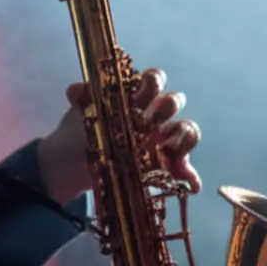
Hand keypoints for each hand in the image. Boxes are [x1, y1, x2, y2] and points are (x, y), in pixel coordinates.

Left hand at [37, 68, 202, 204]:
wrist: (74, 164)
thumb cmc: (81, 132)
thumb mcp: (80, 115)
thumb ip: (82, 100)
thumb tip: (74, 90)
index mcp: (136, 97)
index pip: (154, 80)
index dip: (153, 82)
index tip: (143, 93)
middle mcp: (153, 115)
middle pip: (173, 103)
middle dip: (167, 109)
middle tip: (152, 125)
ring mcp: (162, 139)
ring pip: (185, 130)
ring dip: (183, 138)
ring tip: (170, 153)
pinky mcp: (164, 164)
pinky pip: (183, 166)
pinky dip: (189, 175)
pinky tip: (192, 185)